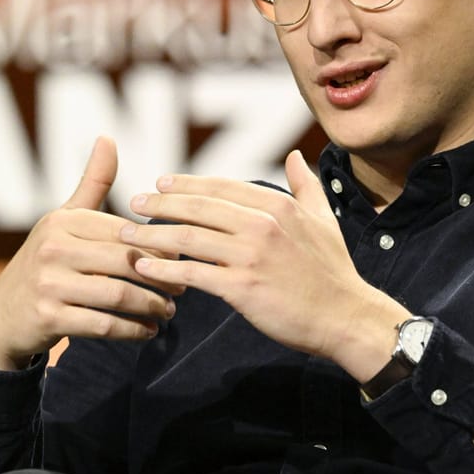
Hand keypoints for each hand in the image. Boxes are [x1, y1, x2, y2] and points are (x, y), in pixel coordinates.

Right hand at [0, 136, 180, 370]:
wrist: (2, 315)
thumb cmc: (46, 260)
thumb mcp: (64, 219)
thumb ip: (93, 183)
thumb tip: (108, 138)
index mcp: (63, 221)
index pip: (125, 231)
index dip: (159, 246)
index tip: (181, 258)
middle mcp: (53, 248)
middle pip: (126, 262)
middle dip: (161, 277)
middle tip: (182, 288)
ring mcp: (49, 284)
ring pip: (119, 295)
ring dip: (151, 307)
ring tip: (168, 311)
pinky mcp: (49, 318)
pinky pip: (103, 325)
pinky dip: (132, 330)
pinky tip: (148, 331)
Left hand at [121, 150, 407, 381]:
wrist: (346, 317)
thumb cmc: (334, 271)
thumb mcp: (323, 219)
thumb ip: (305, 185)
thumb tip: (295, 155)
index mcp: (278, 205)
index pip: (221, 187)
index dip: (187, 184)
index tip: (161, 182)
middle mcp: (262, 224)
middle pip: (198, 207)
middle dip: (160, 203)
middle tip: (134, 202)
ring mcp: (250, 256)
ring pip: (189, 237)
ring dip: (152, 235)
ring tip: (126, 234)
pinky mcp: (241, 288)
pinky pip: (192, 273)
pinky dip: (164, 269)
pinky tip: (144, 268)